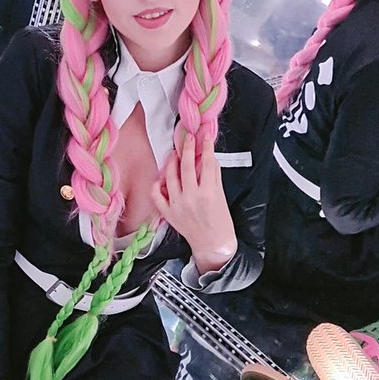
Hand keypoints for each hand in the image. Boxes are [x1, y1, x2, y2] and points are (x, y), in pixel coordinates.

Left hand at [151, 135, 236, 270]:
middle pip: (185, 166)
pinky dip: (158, 184)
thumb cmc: (221, 221)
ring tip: (175, 154)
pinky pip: (157, 194)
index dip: (205, 146)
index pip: (205, 162)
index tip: (203, 135)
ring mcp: (177, 205)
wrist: (213, 244)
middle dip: (186, 148)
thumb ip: (213, 175)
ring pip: (169, 177)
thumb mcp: (221, 195)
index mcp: (208, 193)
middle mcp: (191, 198)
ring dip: (171, 162)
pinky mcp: (167, 213)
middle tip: (187, 138)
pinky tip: (163, 177)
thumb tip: (207, 157)